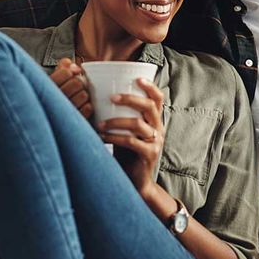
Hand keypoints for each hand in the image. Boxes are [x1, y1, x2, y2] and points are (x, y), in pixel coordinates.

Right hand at [49, 58, 92, 118]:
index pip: (66, 72)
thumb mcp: (54, 78)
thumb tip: (74, 66)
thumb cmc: (55, 96)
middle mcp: (53, 100)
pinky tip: (80, 107)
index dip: (71, 72)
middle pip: (77, 83)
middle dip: (79, 84)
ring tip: (77, 98)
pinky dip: (87, 106)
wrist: (54, 119)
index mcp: (47, 87)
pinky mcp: (73, 120)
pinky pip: (87, 108)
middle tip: (74, 88)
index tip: (71, 75)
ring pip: (83, 95)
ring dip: (83, 95)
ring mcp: (63, 112)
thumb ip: (62, 67)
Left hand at [98, 78, 163, 196]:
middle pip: (149, 106)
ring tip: (100, 123)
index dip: (150, 86)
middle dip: (130, 99)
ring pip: (138, 124)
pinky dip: (114, 137)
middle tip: (111, 97)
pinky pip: (131, 142)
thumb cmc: (127, 153)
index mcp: (154, 120)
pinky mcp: (149, 155)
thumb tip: (99, 97)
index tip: (136, 78)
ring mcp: (156, 142)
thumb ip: (121, 116)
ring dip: (116, 121)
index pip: (158, 98)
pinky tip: (102, 136)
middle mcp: (158, 128)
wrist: (136, 181)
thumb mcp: (127, 131)